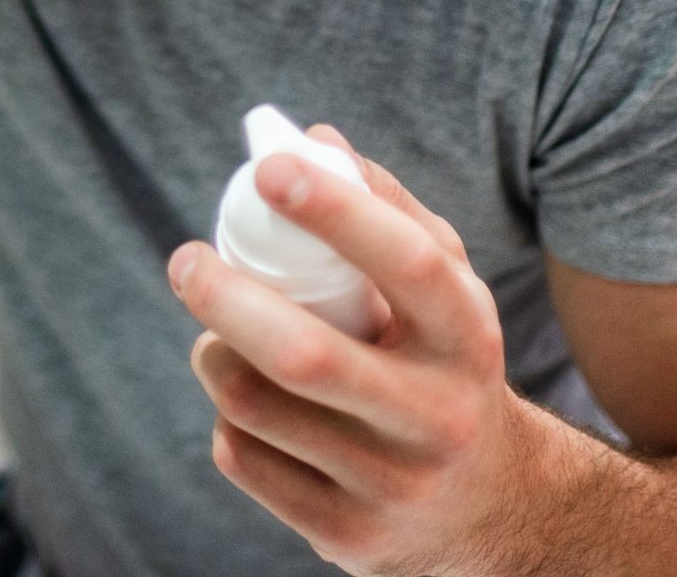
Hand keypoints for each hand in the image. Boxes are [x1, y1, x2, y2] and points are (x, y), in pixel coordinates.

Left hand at [167, 127, 558, 576]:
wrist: (490, 506)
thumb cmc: (443, 360)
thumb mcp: (444, 287)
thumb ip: (387, 209)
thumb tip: (310, 139)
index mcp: (469, 339)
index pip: (410, 266)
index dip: (338, 211)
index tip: (269, 166)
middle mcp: (438, 418)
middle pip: (307, 356)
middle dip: (225, 298)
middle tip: (185, 259)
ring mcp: (393, 487)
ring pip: (255, 406)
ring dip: (214, 355)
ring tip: (218, 335)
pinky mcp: (346, 536)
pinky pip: (244, 459)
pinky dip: (227, 417)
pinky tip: (249, 402)